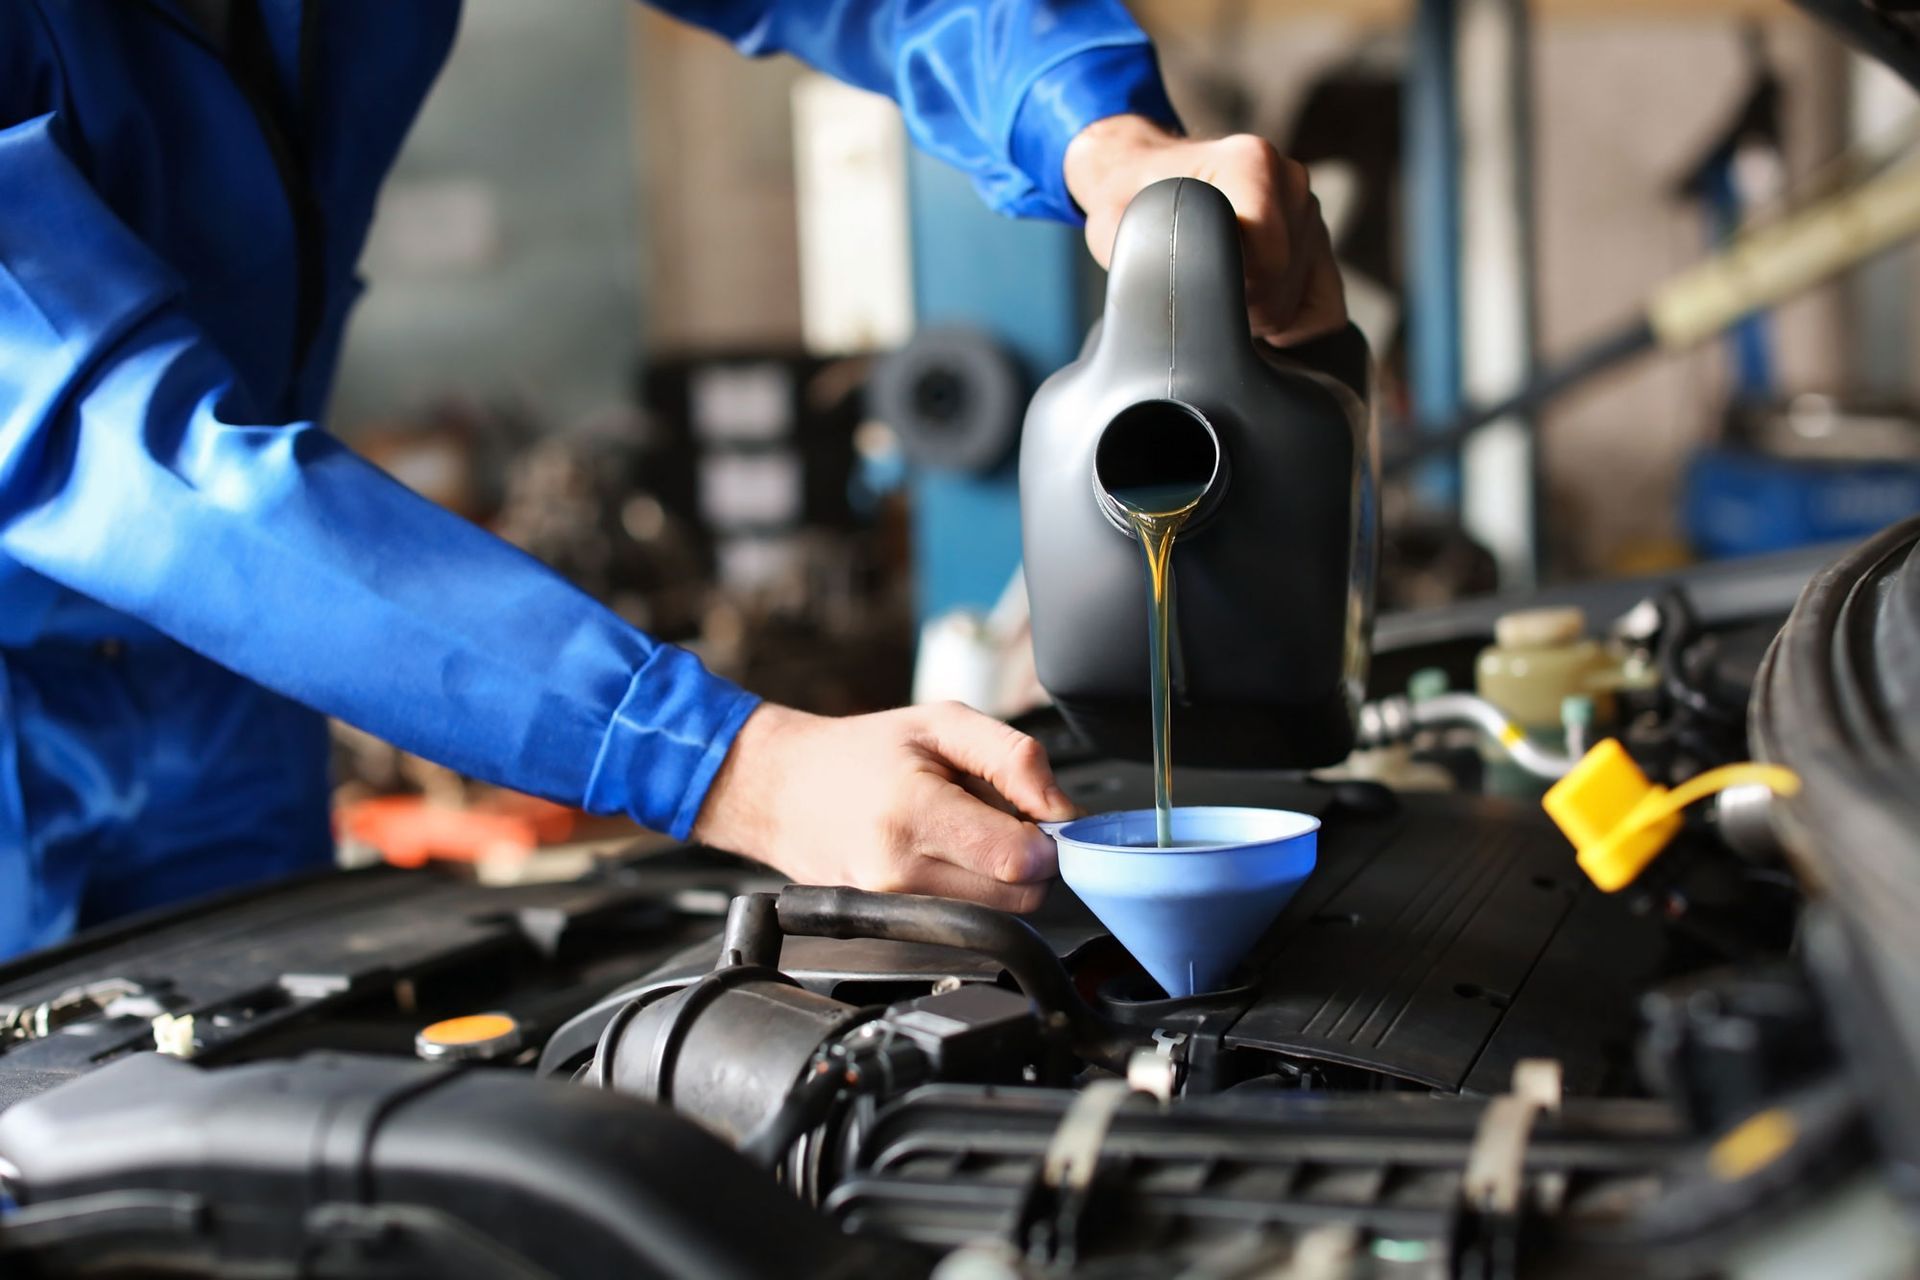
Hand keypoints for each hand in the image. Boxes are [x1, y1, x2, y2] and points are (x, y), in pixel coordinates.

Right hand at [693, 701, 1076, 911]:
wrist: (782, 789)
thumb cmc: (863, 753)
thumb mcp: (943, 723)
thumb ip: (1015, 757)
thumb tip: (1062, 810)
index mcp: (914, 812)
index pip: (1021, 859)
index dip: (1047, 837)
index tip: (1036, 815)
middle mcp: (899, 872)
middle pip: (1019, 896)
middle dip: (1028, 859)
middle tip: (999, 818)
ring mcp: (890, 906)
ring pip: (996, 914)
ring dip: (999, 877)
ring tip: (965, 833)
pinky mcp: (887, 925)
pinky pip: (962, 919)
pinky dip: (970, 892)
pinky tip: (944, 857)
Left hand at [1062, 114, 1346, 346]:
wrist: (1142, 177)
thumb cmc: (1128, 203)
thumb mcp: (1127, 230)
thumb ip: (1163, 263)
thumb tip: (1201, 316)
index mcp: (1252, 163)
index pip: (1269, 264)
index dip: (1227, 295)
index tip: (1190, 283)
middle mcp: (1292, 181)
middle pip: (1283, 292)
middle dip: (1238, 308)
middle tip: (1196, 288)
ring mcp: (1309, 211)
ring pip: (1301, 305)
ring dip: (1256, 313)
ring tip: (1217, 287)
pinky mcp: (1318, 243)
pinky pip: (1323, 311)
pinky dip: (1288, 323)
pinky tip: (1249, 306)